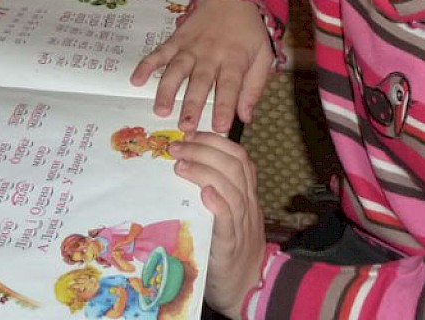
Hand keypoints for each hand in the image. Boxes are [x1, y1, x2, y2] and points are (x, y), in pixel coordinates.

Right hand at [130, 0, 273, 133]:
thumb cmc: (249, 32)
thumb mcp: (263, 56)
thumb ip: (254, 87)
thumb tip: (246, 117)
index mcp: (234, 60)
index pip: (230, 87)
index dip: (225, 107)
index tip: (219, 128)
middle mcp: (211, 54)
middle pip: (200, 82)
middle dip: (192, 105)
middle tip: (185, 127)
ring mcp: (191, 47)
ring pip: (177, 70)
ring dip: (167, 90)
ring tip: (160, 110)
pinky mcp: (176, 40)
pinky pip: (159, 53)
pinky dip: (146, 65)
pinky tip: (136, 80)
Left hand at [171, 132, 265, 318]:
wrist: (247, 289)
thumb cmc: (230, 249)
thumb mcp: (227, 215)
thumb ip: (215, 192)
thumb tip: (185, 165)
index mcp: (247, 194)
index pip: (239, 156)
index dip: (215, 141)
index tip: (190, 134)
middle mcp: (248, 204)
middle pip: (234, 165)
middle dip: (204, 149)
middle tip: (177, 147)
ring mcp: (242, 224)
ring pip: (232, 187)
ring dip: (204, 171)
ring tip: (180, 164)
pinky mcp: (231, 246)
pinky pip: (229, 219)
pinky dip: (218, 202)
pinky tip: (204, 193)